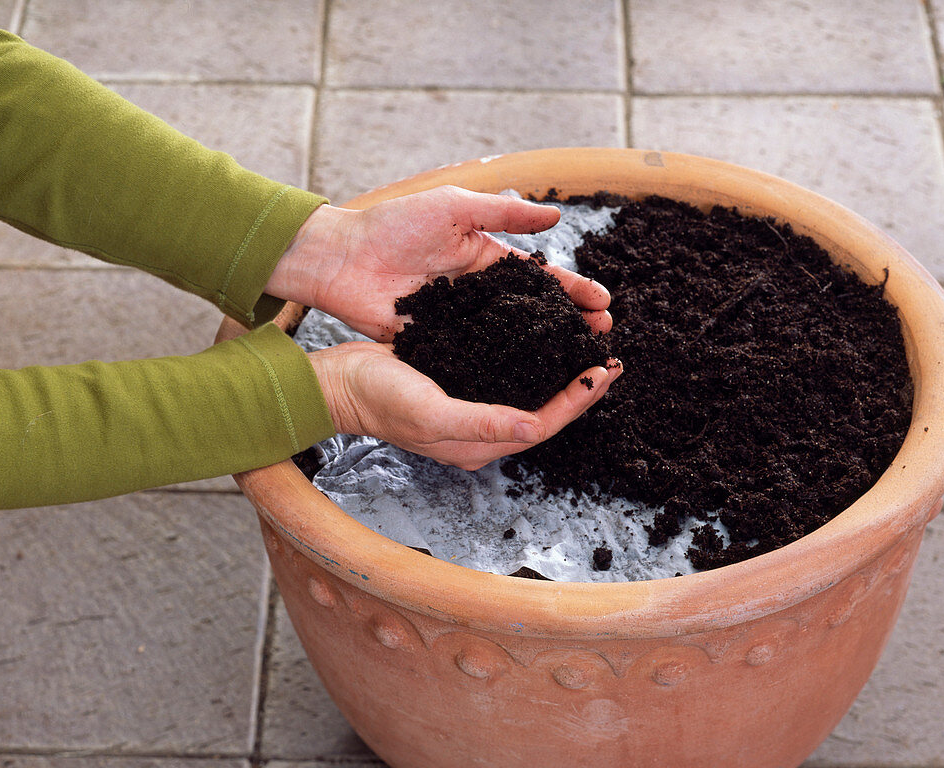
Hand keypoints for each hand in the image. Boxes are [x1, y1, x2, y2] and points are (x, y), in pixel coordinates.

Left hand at [266, 185, 612, 340]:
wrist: (340, 259)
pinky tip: (528, 382)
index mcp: (485, 258)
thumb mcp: (453, 207)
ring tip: (576, 362)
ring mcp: (461, 322)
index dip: (573, 290)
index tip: (604, 304)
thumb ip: (503, 211)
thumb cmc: (392, 225)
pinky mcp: (438, 345)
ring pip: (511, 340)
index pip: (539, 277)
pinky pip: (476, 358)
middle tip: (602, 337)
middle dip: (569, 324)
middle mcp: (478, 293)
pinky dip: (501, 369)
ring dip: (543, 351)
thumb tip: (555, 217)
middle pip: (532, 313)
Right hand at [307, 341, 621, 470]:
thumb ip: (483, 423)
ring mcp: (472, 406)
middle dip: (579, 386)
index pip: (544, 425)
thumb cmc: (378, 398)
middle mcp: (482, 430)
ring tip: (586, 346)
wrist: (338, 380)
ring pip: (530, 390)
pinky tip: (543, 337)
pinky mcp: (461, 382)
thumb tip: (536, 429)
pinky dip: (533, 356)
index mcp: (479, 444)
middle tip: (610, 357)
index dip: (578, 401)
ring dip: (560, 370)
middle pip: (545, 410)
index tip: (605, 372)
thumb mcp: (431, 412)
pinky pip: (508, 372)